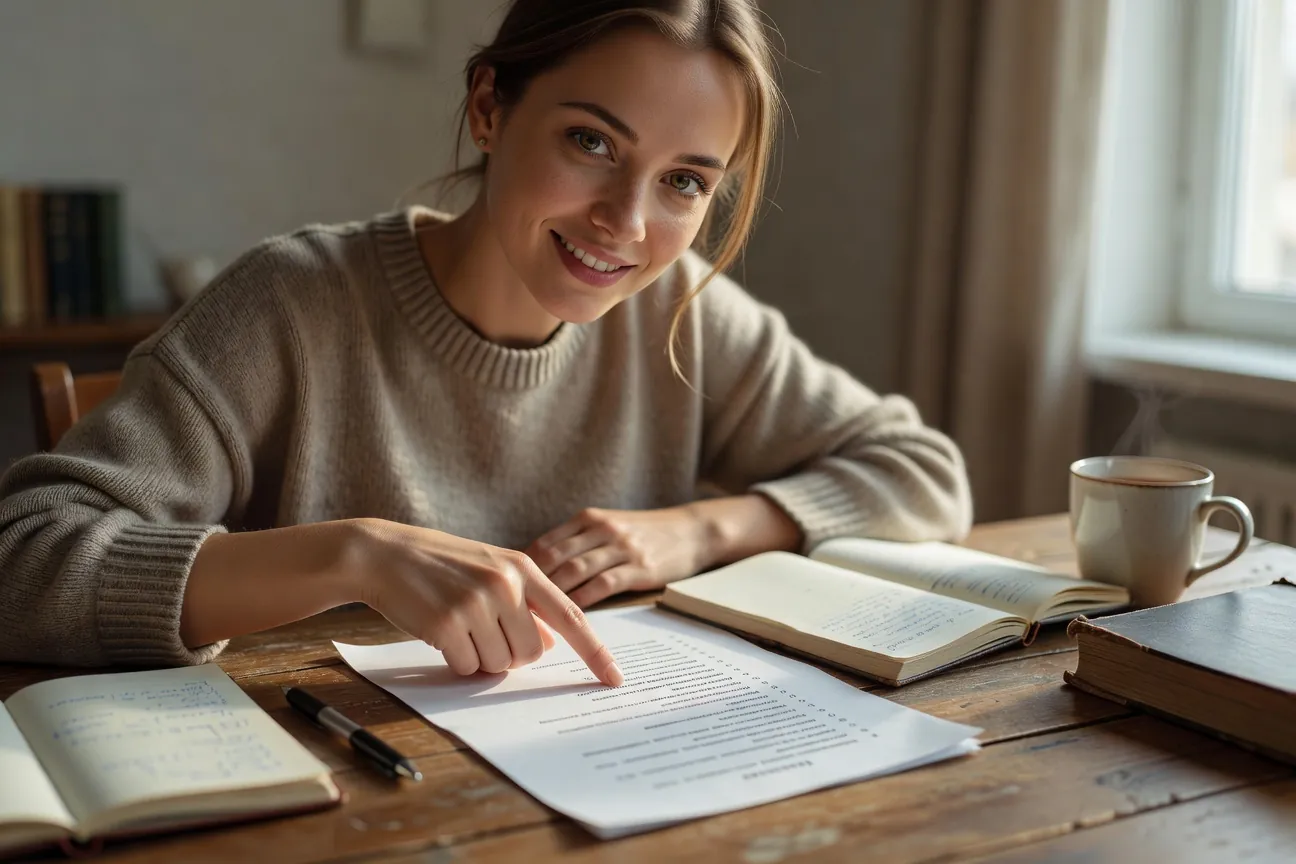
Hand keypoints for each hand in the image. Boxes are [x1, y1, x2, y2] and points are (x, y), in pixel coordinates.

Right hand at [343, 519, 621, 684]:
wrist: (384, 554)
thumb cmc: (441, 565)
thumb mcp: (491, 571)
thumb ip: (526, 602)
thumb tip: (550, 644)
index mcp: (523, 568)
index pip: (572, 617)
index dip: (595, 652)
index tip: (614, 679)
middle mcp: (505, 584)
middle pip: (531, 652)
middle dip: (510, 654)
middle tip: (483, 632)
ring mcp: (476, 604)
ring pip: (498, 664)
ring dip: (479, 656)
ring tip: (458, 625)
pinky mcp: (447, 625)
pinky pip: (467, 667)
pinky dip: (455, 659)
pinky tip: (439, 631)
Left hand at [526, 505, 712, 607]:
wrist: (692, 530)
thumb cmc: (645, 535)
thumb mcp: (608, 527)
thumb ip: (577, 543)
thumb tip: (536, 572)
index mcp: (589, 518)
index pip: (545, 543)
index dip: (521, 569)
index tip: (505, 591)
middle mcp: (602, 529)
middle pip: (554, 556)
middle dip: (529, 584)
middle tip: (509, 610)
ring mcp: (621, 547)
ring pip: (575, 571)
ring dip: (551, 595)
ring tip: (532, 618)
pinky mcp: (639, 567)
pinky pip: (602, 585)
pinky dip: (582, 601)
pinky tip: (569, 617)